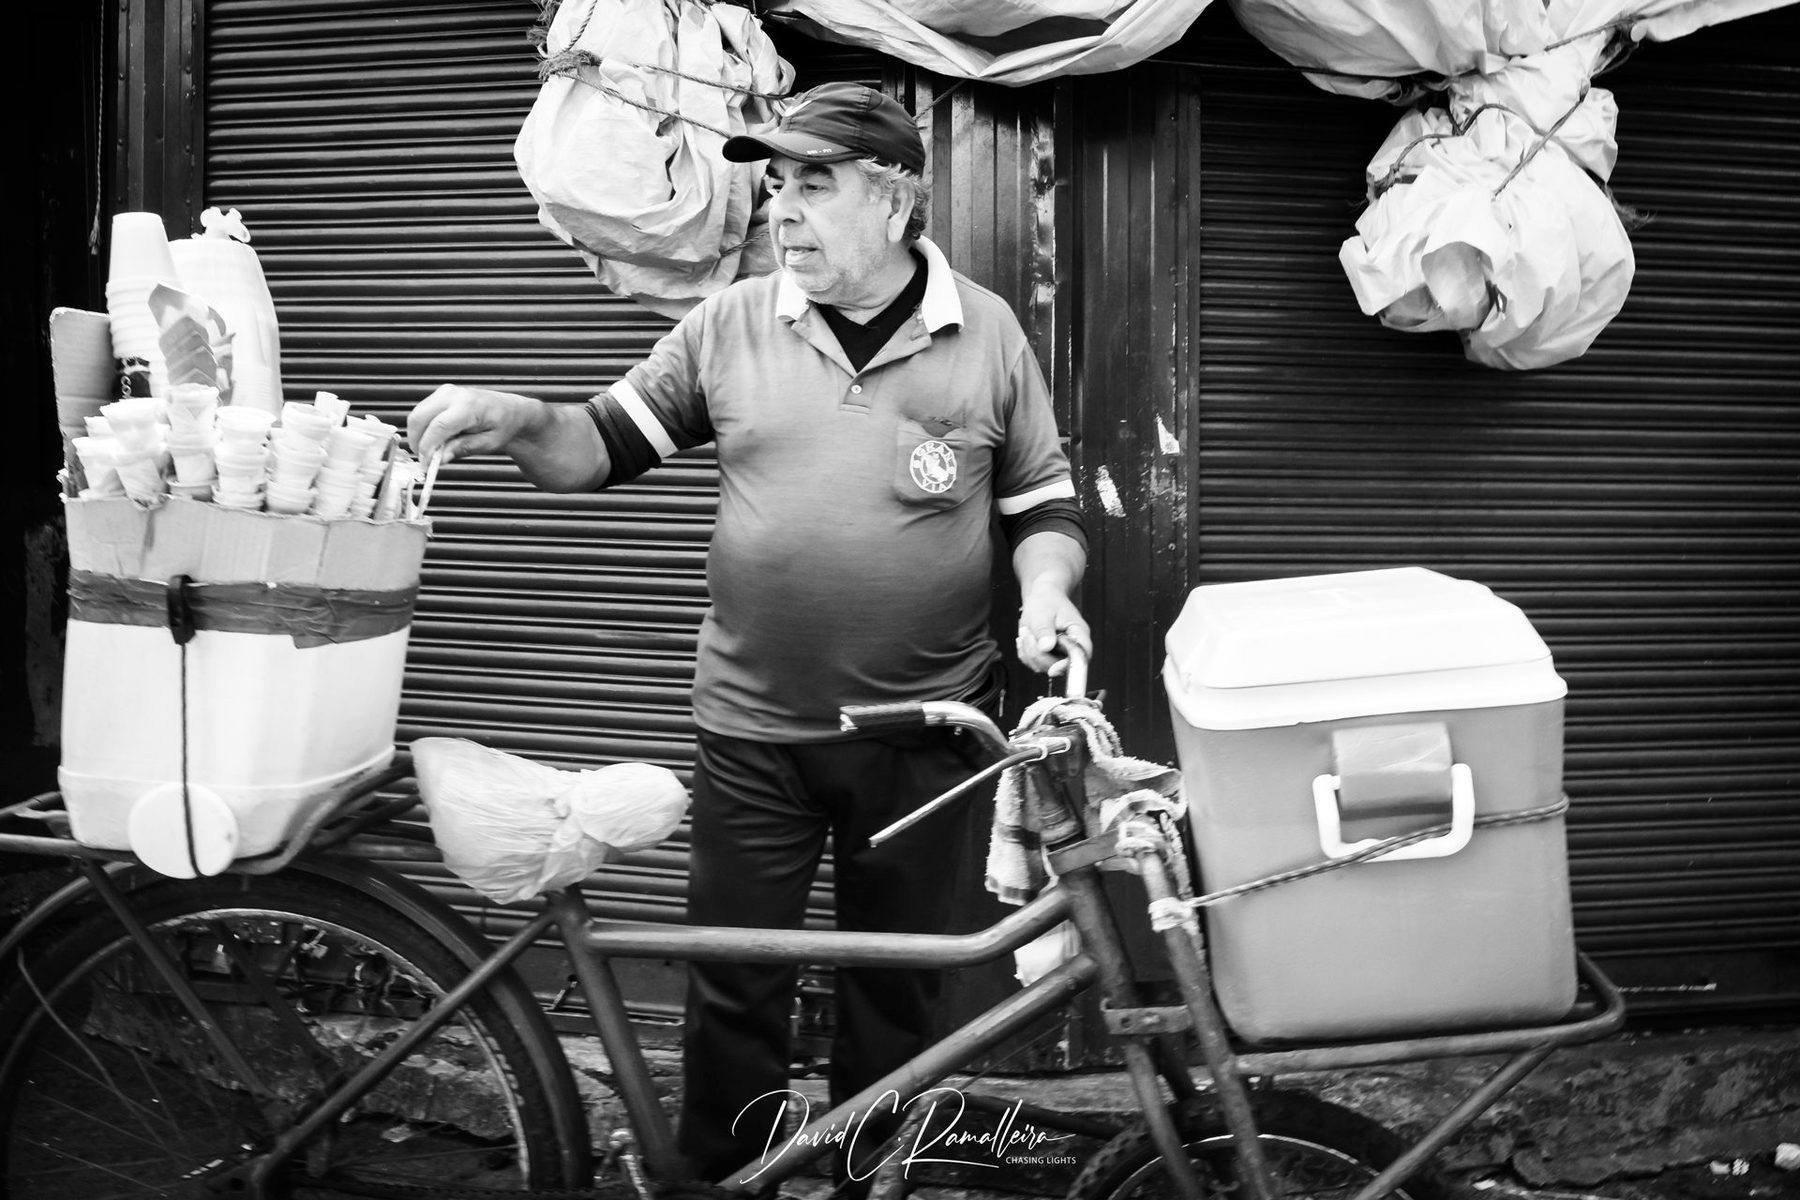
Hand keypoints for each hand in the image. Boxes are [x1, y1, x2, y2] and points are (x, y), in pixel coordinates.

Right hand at [406, 384, 537, 464]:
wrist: (510, 411)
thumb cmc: (503, 425)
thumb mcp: (488, 443)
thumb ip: (463, 448)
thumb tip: (440, 458)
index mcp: (468, 406)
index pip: (438, 427)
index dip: (427, 447)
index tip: (426, 464)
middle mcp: (453, 395)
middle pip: (419, 418)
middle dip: (416, 442)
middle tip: (424, 460)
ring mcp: (445, 392)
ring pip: (417, 415)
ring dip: (418, 435)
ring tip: (432, 451)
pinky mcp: (440, 394)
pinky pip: (422, 412)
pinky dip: (423, 428)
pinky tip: (435, 440)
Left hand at [1016, 582, 1090, 676]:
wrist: (1041, 597)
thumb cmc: (1046, 601)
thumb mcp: (1043, 612)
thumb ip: (1044, 629)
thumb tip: (1046, 647)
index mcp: (1078, 634)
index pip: (1081, 657)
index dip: (1068, 666)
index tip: (1053, 670)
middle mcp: (1071, 647)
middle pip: (1059, 666)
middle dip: (1038, 654)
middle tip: (1027, 633)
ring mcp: (1059, 654)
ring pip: (1043, 667)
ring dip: (1029, 651)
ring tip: (1026, 631)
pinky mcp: (1047, 657)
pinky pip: (1033, 663)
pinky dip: (1025, 652)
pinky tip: (1026, 636)